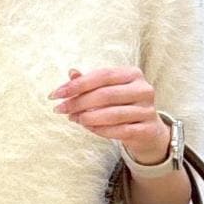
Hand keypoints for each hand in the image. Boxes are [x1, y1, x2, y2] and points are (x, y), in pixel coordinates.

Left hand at [48, 64, 170, 164]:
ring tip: (73, 118)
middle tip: (60, 109)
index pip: (102, 75)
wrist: (147, 130)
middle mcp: (143, 89)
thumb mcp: (107, 90)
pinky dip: (100, 130)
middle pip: (106, 95)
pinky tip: (88, 128)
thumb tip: (71, 72)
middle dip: (79, 102)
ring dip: (88, 118)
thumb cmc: (121, 106)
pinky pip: (119, 131)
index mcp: (132, 74)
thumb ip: (89, 82)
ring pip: (112, 114)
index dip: (78, 84)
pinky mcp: (147, 129)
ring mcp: (147, 110)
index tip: (56, 94)